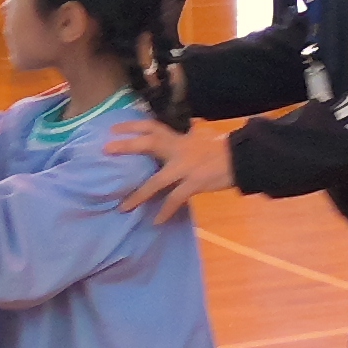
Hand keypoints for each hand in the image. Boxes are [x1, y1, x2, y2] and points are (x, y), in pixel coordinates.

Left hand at [107, 116, 232, 219]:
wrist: (242, 159)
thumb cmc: (222, 150)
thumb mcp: (201, 138)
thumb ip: (189, 136)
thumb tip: (189, 128)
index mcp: (179, 138)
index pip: (153, 126)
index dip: (132, 125)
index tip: (113, 128)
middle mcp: (179, 149)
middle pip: (150, 143)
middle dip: (127, 146)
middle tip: (106, 149)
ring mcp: (186, 167)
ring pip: (157, 181)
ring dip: (139, 195)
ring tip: (124, 207)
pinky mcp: (194, 183)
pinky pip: (175, 199)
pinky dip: (166, 211)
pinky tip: (157, 221)